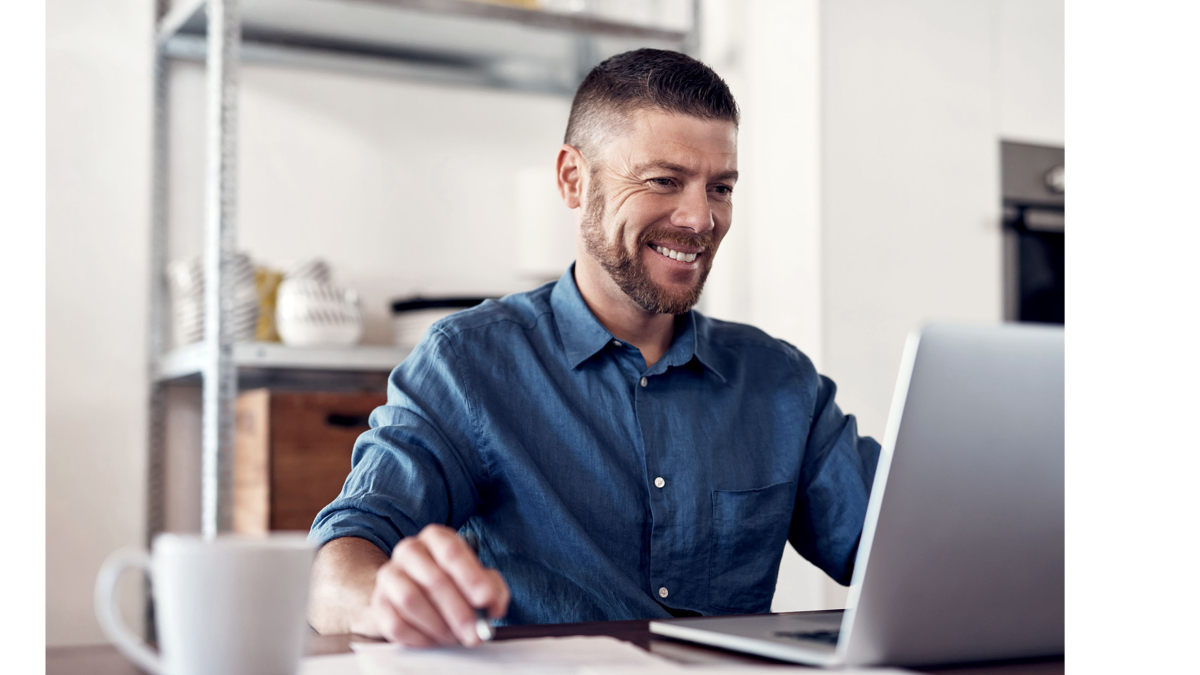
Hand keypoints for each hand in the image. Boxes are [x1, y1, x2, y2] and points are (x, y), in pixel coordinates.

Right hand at [370, 524, 510, 646]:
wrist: (410, 593)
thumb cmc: (451, 584)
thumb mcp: (477, 581)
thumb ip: (492, 591)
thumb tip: (493, 606)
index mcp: (436, 537)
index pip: (451, 551)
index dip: (470, 577)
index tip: (485, 599)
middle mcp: (409, 550)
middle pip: (433, 579)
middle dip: (458, 610)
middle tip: (474, 633)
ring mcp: (389, 575)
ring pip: (411, 600)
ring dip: (438, 625)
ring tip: (454, 637)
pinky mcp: (378, 603)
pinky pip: (395, 623)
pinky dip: (419, 637)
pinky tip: (434, 639)